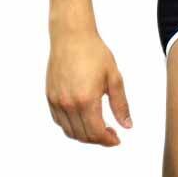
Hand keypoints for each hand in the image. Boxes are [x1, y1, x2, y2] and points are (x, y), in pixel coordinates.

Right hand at [46, 30, 132, 145]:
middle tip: (110, 133)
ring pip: (70, 131)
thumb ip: (120, 104)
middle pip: (83, 135)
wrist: (72, 36)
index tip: (117, 139)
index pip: (96, 133)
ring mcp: (57, 101)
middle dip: (98, 139)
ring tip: (97, 127)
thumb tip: (127, 125)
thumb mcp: (113, 77)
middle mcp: (69, 104)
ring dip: (84, 135)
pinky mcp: (50, 97)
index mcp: (86, 100)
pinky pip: (60, 121)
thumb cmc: (94, 52)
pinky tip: (82, 119)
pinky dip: (71, 126)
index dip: (108, 140)